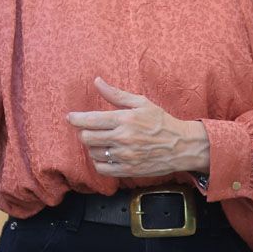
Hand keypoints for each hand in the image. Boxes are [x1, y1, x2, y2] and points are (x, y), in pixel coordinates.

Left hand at [66, 77, 207, 179]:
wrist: (182, 146)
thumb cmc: (161, 122)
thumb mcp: (141, 102)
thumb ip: (116, 94)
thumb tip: (97, 81)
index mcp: (124, 119)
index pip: (90, 120)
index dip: (76, 119)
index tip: (70, 117)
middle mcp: (123, 138)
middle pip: (87, 138)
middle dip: (83, 132)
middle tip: (88, 130)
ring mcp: (125, 156)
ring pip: (93, 153)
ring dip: (91, 147)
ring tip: (99, 141)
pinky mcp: (128, 170)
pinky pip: (102, 169)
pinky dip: (98, 162)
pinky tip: (104, 155)